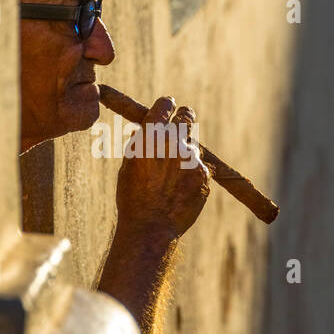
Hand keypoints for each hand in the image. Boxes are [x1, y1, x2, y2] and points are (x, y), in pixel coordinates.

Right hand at [114, 95, 210, 242]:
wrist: (150, 228)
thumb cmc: (132, 198)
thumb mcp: (128, 165)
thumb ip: (140, 144)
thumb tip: (145, 129)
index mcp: (151, 136)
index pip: (165, 106)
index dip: (166, 105)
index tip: (169, 105)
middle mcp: (174, 142)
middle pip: (187, 117)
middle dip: (184, 117)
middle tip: (182, 120)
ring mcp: (192, 159)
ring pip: (193, 145)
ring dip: (185, 152)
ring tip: (172, 175)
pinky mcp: (204, 175)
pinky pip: (200, 166)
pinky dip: (193, 173)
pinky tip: (180, 189)